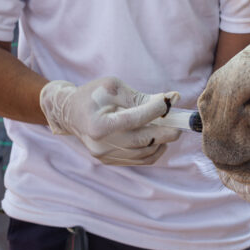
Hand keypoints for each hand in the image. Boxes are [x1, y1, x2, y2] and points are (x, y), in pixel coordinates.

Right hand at [39, 77, 181, 164]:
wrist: (70, 112)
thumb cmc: (93, 95)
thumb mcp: (114, 88)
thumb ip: (142, 96)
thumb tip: (173, 98)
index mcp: (98, 124)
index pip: (135, 119)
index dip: (156, 110)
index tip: (171, 101)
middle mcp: (101, 144)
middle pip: (143, 141)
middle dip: (167, 131)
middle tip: (179, 122)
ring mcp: (105, 155)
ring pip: (145, 153)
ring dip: (163, 141)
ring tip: (168, 127)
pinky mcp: (110, 161)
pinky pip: (140, 160)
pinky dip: (154, 150)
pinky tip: (158, 138)